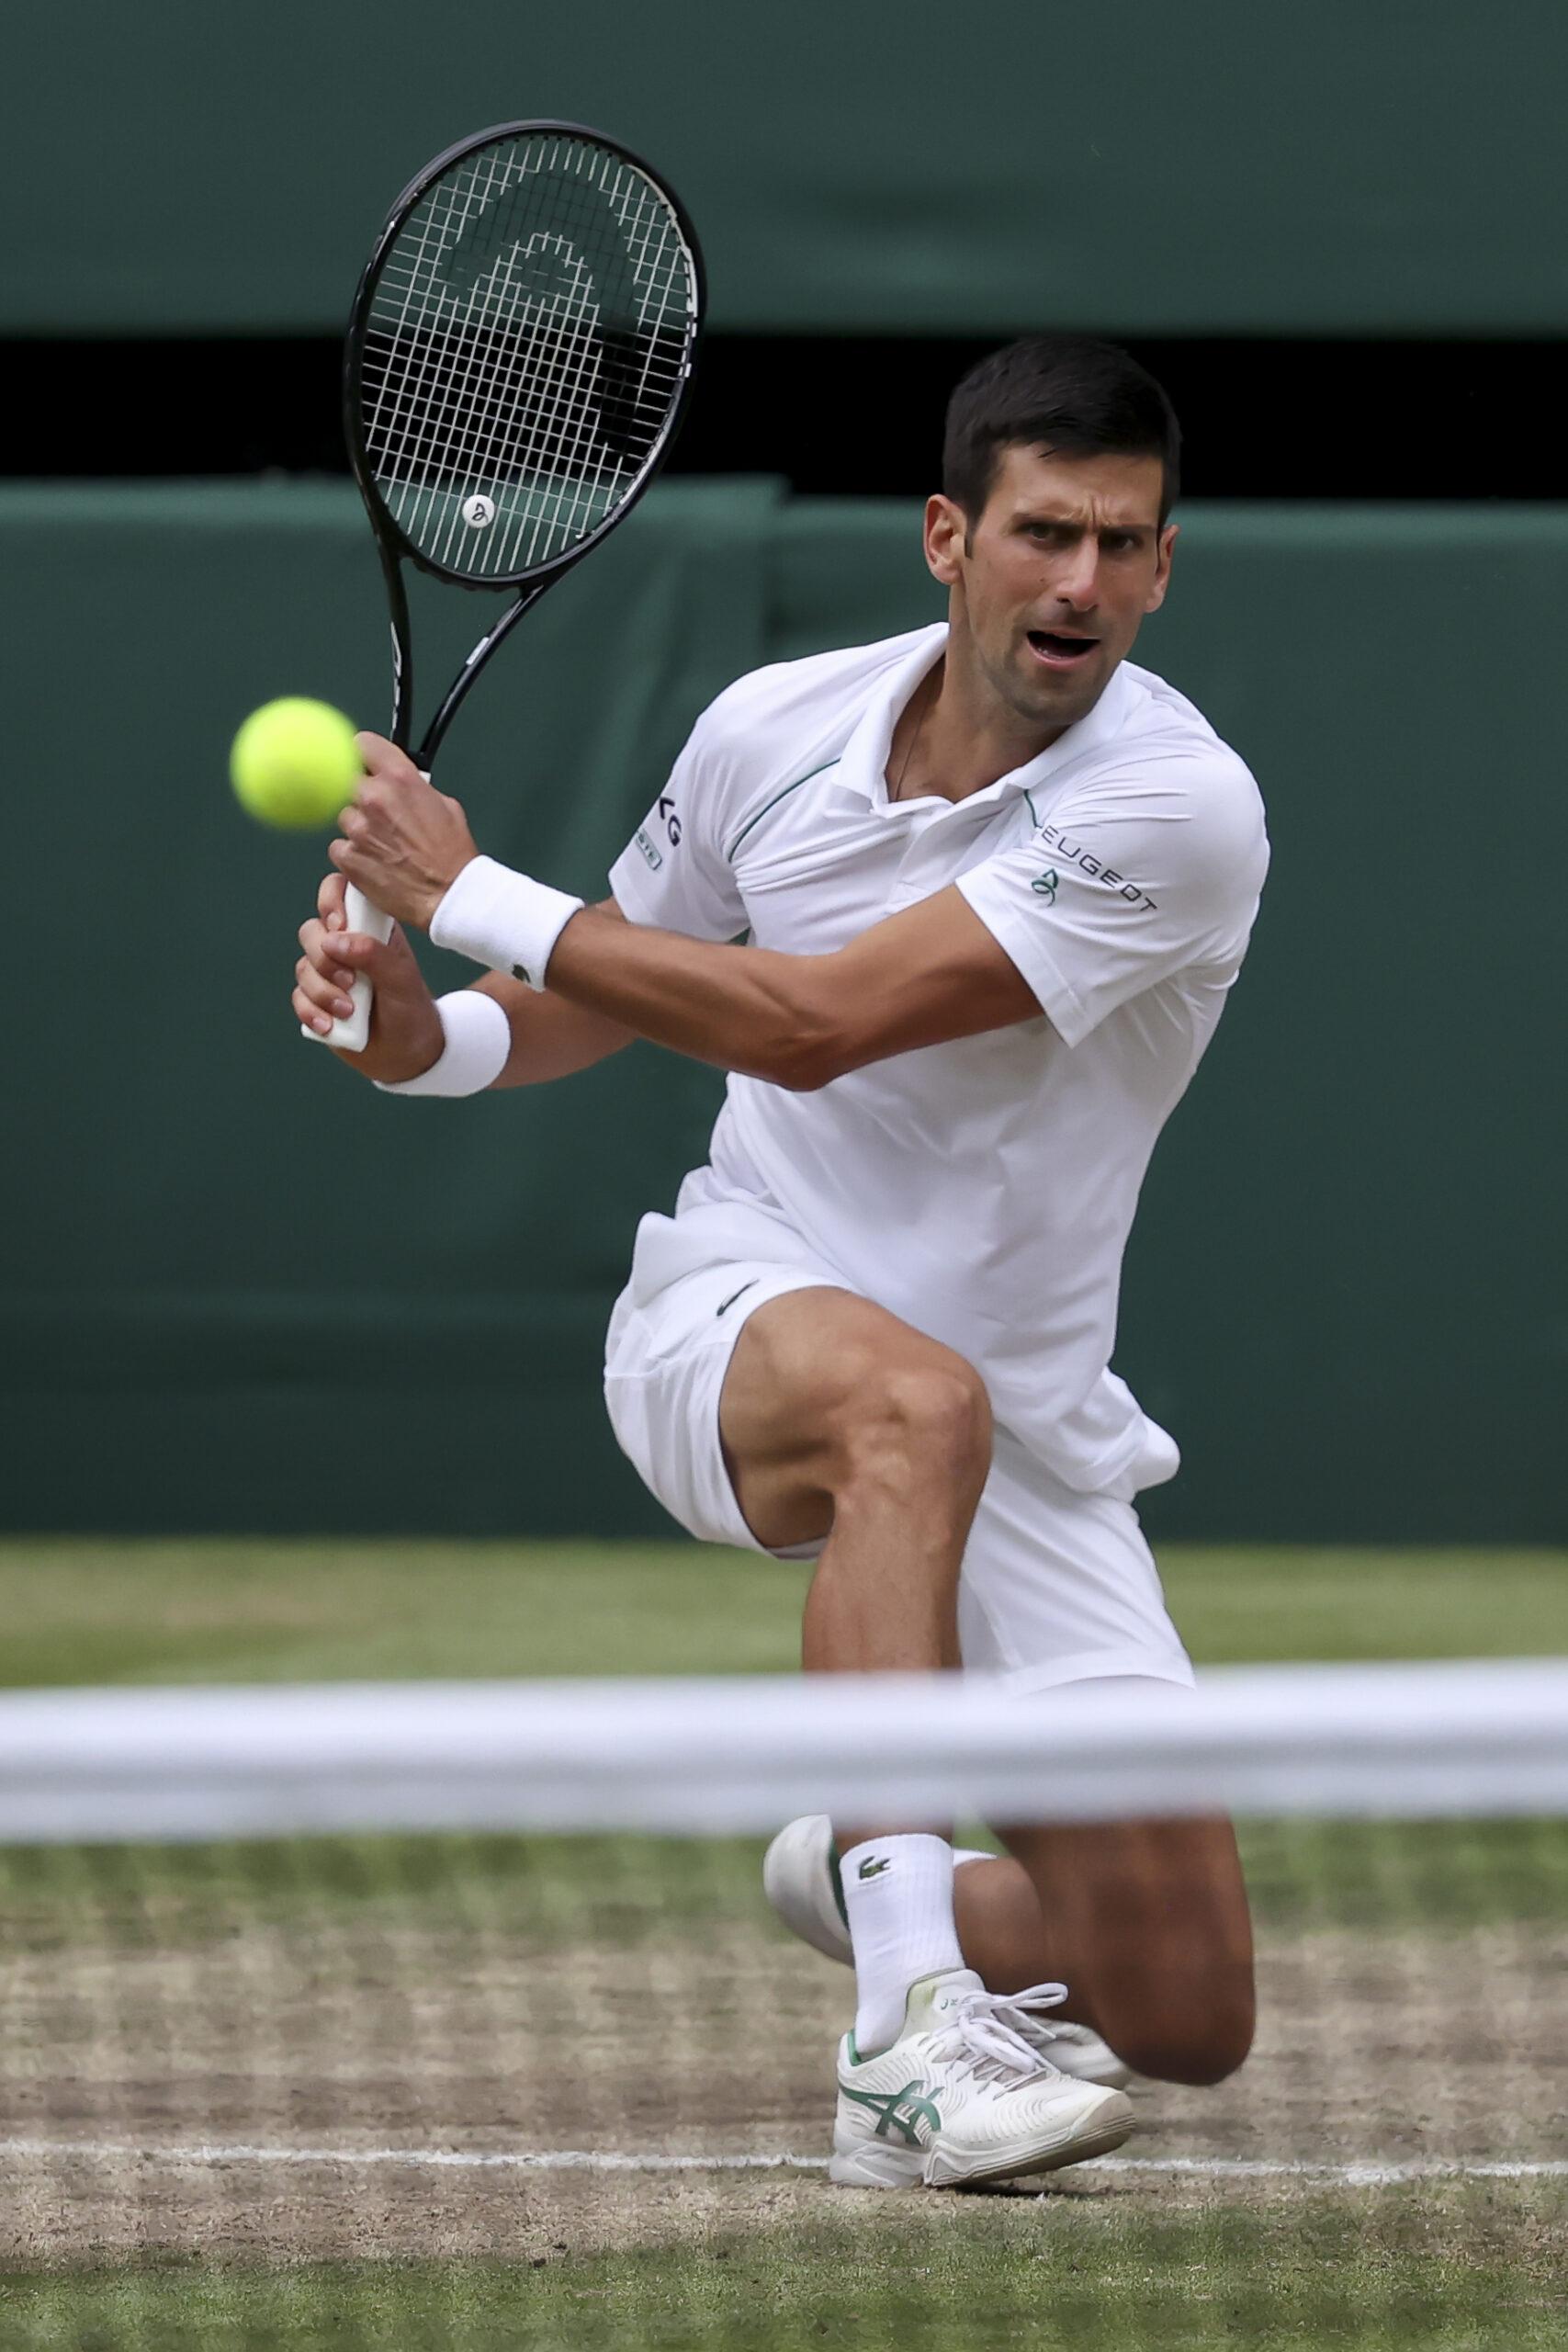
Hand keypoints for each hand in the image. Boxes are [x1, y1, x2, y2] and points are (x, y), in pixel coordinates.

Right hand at [294, 872, 445, 1080]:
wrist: (406, 1055)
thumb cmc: (411, 1009)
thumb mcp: (402, 980)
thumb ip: (374, 955)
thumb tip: (333, 941)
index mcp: (369, 927)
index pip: (339, 892)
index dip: (331, 900)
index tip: (340, 925)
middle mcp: (344, 945)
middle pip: (311, 931)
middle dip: (324, 959)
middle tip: (350, 982)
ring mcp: (327, 973)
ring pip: (303, 966)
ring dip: (322, 992)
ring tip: (349, 1011)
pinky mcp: (315, 1000)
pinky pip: (298, 997)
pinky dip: (312, 1012)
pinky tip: (330, 1026)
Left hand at [327, 733, 478, 930]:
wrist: (448, 895)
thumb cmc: (452, 856)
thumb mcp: (445, 806)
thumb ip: (416, 788)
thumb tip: (403, 784)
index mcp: (400, 778)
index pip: (363, 745)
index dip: (365, 755)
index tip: (366, 762)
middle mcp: (374, 798)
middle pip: (350, 782)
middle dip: (363, 795)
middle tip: (382, 814)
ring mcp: (358, 829)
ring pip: (345, 817)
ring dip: (359, 827)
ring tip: (384, 844)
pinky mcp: (347, 857)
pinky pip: (339, 847)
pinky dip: (352, 853)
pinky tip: (375, 861)